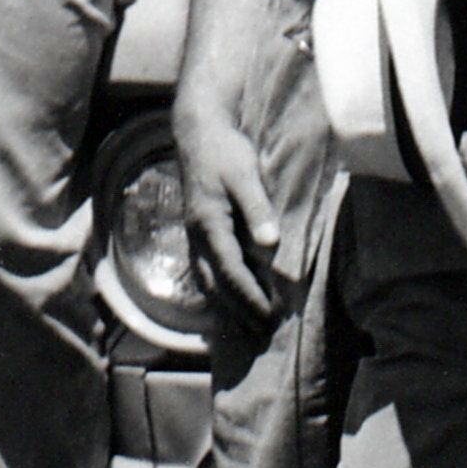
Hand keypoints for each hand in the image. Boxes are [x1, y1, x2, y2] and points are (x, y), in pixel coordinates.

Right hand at [173, 113, 279, 324]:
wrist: (199, 133)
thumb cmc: (225, 152)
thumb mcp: (245, 174)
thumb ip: (257, 208)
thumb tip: (270, 243)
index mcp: (209, 225)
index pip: (231, 272)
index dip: (250, 297)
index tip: (271, 315)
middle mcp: (198, 236)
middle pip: (216, 286)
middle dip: (239, 312)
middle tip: (264, 333)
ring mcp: (195, 236)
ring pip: (207, 283)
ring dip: (227, 307)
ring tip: (248, 327)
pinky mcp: (198, 233)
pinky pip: (205, 272)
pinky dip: (218, 292)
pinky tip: (230, 301)